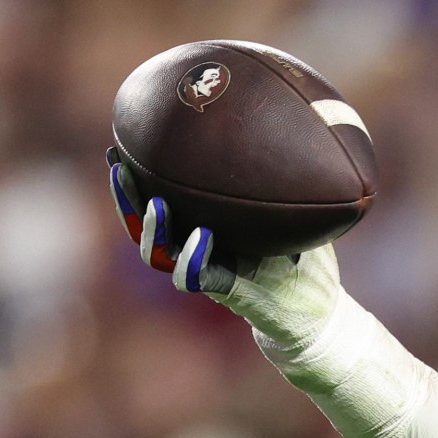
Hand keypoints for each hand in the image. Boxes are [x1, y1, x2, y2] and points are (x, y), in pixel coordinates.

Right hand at [106, 147, 343, 350]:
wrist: (319, 314)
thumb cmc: (307, 260)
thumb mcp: (298, 214)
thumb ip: (287, 180)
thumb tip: (299, 124)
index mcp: (207, 227)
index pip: (162, 199)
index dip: (137, 177)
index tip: (118, 145)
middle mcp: (199, 248)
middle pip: (147, 223)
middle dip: (127, 196)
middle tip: (118, 166)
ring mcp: (209, 272)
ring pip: (160, 253)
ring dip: (152, 230)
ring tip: (154, 205)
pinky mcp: (227, 295)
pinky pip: (197, 278)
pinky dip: (194, 258)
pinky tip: (201, 236)